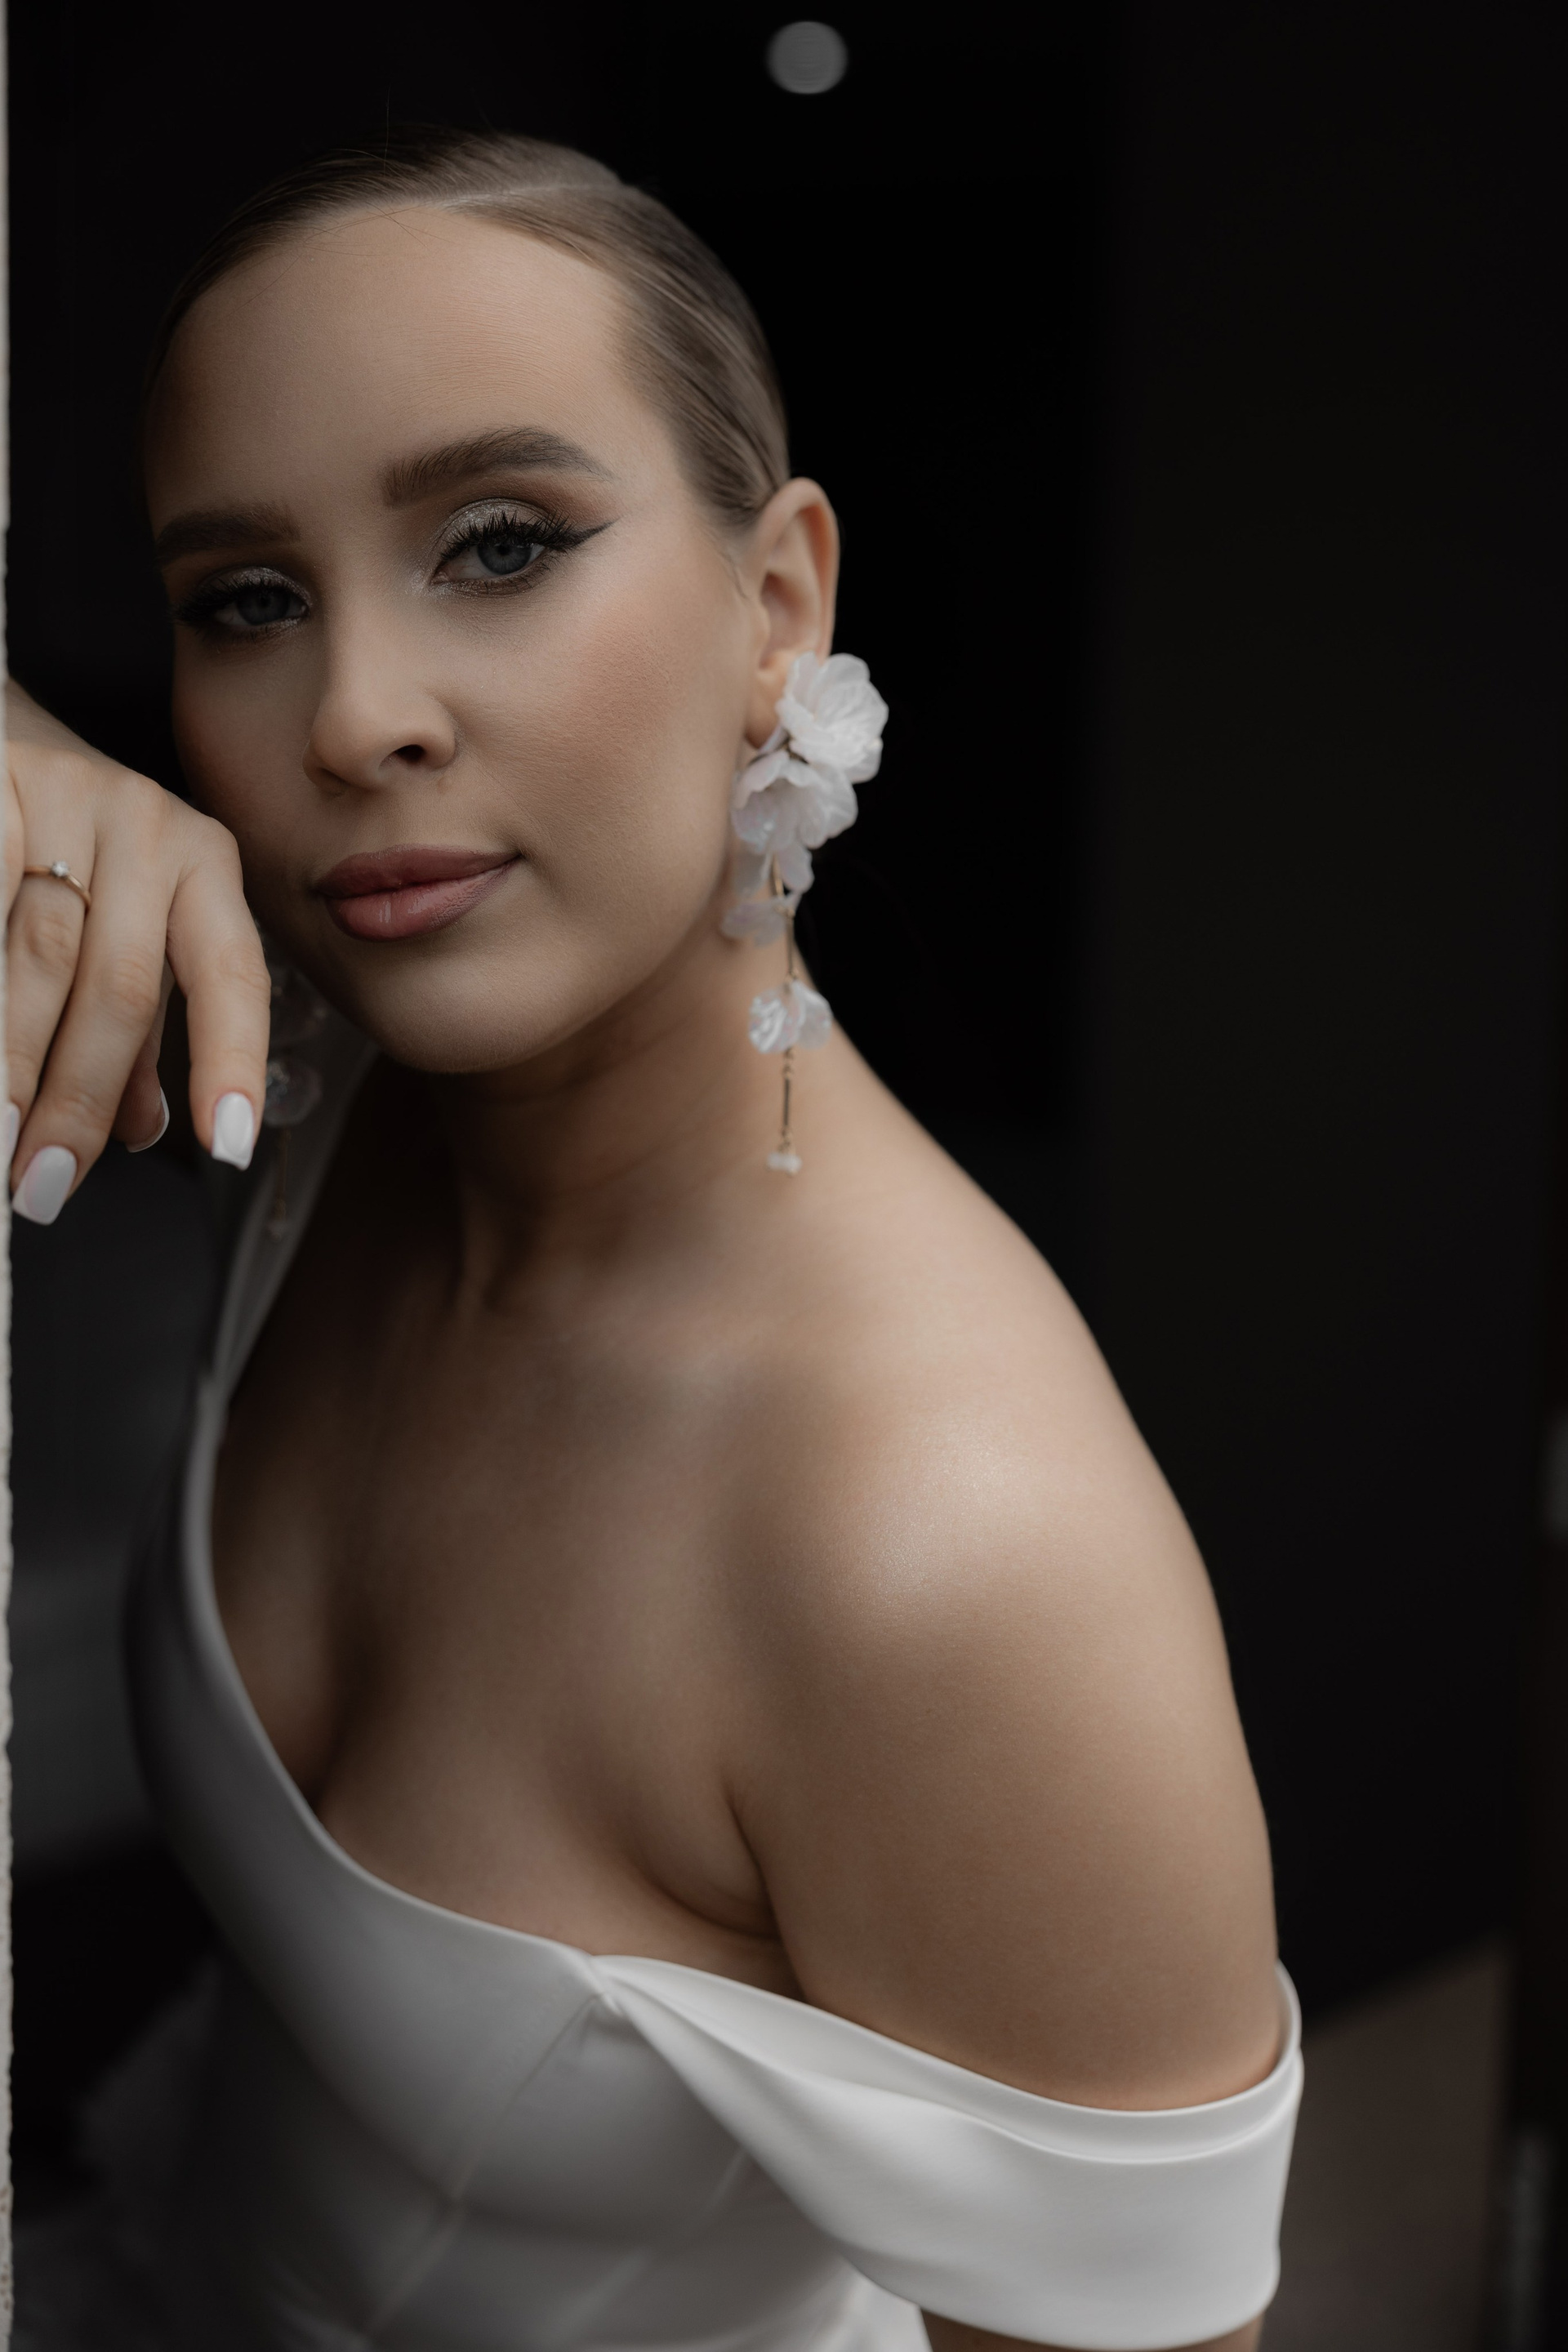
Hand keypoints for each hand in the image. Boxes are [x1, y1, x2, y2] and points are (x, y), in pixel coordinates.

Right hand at [5, 679, 270, 1222]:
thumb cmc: (60, 838)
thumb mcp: (123, 919)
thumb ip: (138, 1022)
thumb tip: (146, 1131)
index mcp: (203, 863)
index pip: (231, 973)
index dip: (229, 1062)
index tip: (224, 1147)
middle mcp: (150, 825)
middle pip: (117, 987)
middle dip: (76, 1100)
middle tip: (42, 1186)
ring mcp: (63, 796)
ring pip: (35, 958)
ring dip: (12, 1065)